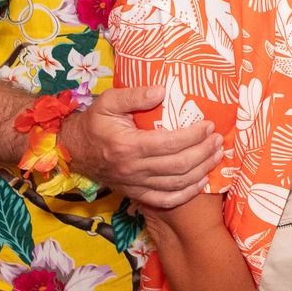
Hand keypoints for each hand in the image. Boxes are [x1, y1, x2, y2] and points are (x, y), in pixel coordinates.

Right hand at [60, 85, 225, 209]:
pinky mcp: (136, 193)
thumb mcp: (109, 101)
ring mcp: (135, 184)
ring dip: (201, 171)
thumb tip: (162, 90)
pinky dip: (186, 194)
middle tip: (218, 140)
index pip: (169, 144)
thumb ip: (135, 95)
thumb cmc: (95, 122)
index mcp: (127, 145)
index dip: (193, 136)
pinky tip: (201, 182)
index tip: (208, 125)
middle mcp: (133, 169)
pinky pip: (165, 199)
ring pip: (176, 184)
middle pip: (178, 166)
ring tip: (216, 155)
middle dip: (203, 153)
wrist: (74, 150)